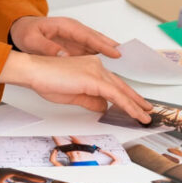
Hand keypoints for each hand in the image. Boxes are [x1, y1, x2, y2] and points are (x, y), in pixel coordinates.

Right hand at [0, 51, 151, 122]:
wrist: (34, 71)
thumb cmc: (46, 80)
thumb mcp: (72, 95)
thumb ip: (90, 100)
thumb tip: (104, 107)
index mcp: (90, 68)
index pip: (112, 84)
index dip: (125, 95)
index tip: (134, 104)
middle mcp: (96, 66)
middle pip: (120, 86)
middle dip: (135, 99)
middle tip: (147, 109)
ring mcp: (96, 71)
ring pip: (121, 91)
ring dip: (135, 105)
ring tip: (145, 116)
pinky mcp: (94, 79)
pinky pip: (116, 95)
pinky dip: (128, 106)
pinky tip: (135, 114)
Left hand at [9, 16, 120, 57]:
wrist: (20, 30)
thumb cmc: (26, 32)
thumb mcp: (32, 40)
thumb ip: (47, 48)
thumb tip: (64, 55)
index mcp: (67, 27)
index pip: (89, 36)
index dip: (104, 45)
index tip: (116, 52)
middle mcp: (75, 31)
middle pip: (99, 40)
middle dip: (114, 49)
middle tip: (129, 58)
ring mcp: (76, 38)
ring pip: (98, 47)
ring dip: (110, 55)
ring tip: (126, 65)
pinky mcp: (75, 46)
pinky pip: (92, 52)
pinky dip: (102, 59)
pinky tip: (110, 68)